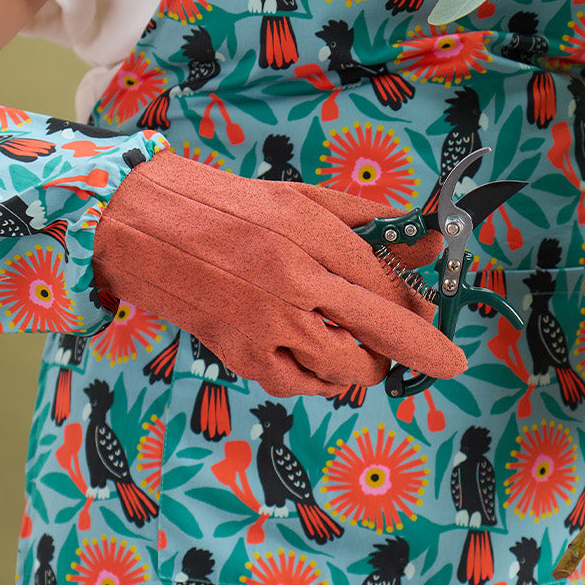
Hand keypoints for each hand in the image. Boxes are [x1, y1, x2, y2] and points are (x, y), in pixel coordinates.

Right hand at [94, 152, 465, 397]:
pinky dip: (320, 383)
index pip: (385, 282)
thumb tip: (429, 242)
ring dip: (368, 368)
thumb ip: (368, 222)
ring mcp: (266, 323)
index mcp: (311, 236)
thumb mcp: (301, 199)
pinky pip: (297, 385)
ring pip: (343, 367)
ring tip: (371, 359)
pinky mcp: (239, 354)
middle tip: (439, 361)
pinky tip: (325, 369)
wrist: (145, 226)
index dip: (418, 306)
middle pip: (378, 329)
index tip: (435, 320)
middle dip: (422, 351)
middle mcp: (294, 282)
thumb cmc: (228, 207)